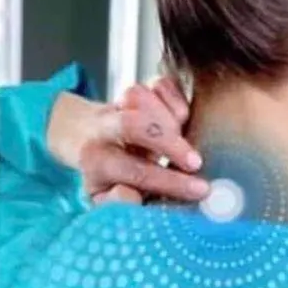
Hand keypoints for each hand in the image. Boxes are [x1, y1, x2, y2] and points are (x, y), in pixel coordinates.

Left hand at [47, 76, 209, 204]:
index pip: (136, 172)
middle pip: (134, 125)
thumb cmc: (108, 175)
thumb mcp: (106, 199)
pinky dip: (175, 96)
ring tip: (184, 136)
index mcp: (97, 162)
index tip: (200, 189)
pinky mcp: (138, 89)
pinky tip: (181, 117)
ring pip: (141, 97)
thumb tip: (130, 196)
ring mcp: (120, 104)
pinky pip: (158, 83)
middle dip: (170, 144)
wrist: (87, 137)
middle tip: (196, 162)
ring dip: (169, 117)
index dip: (171, 182)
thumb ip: (118, 203)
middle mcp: (104, 129)